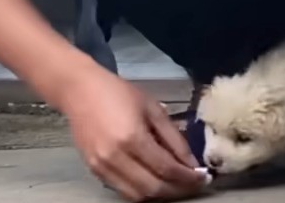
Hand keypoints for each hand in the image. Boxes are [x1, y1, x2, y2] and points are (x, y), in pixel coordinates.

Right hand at [61, 67, 205, 201]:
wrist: (80, 91)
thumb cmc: (120, 94)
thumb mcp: (154, 109)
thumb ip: (174, 138)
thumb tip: (191, 162)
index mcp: (132, 138)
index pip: (166, 168)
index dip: (188, 176)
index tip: (204, 177)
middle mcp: (115, 158)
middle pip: (152, 187)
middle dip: (178, 189)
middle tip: (194, 183)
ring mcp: (101, 167)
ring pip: (136, 195)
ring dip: (161, 194)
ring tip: (177, 184)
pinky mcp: (93, 171)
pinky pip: (122, 190)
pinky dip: (142, 190)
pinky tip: (155, 180)